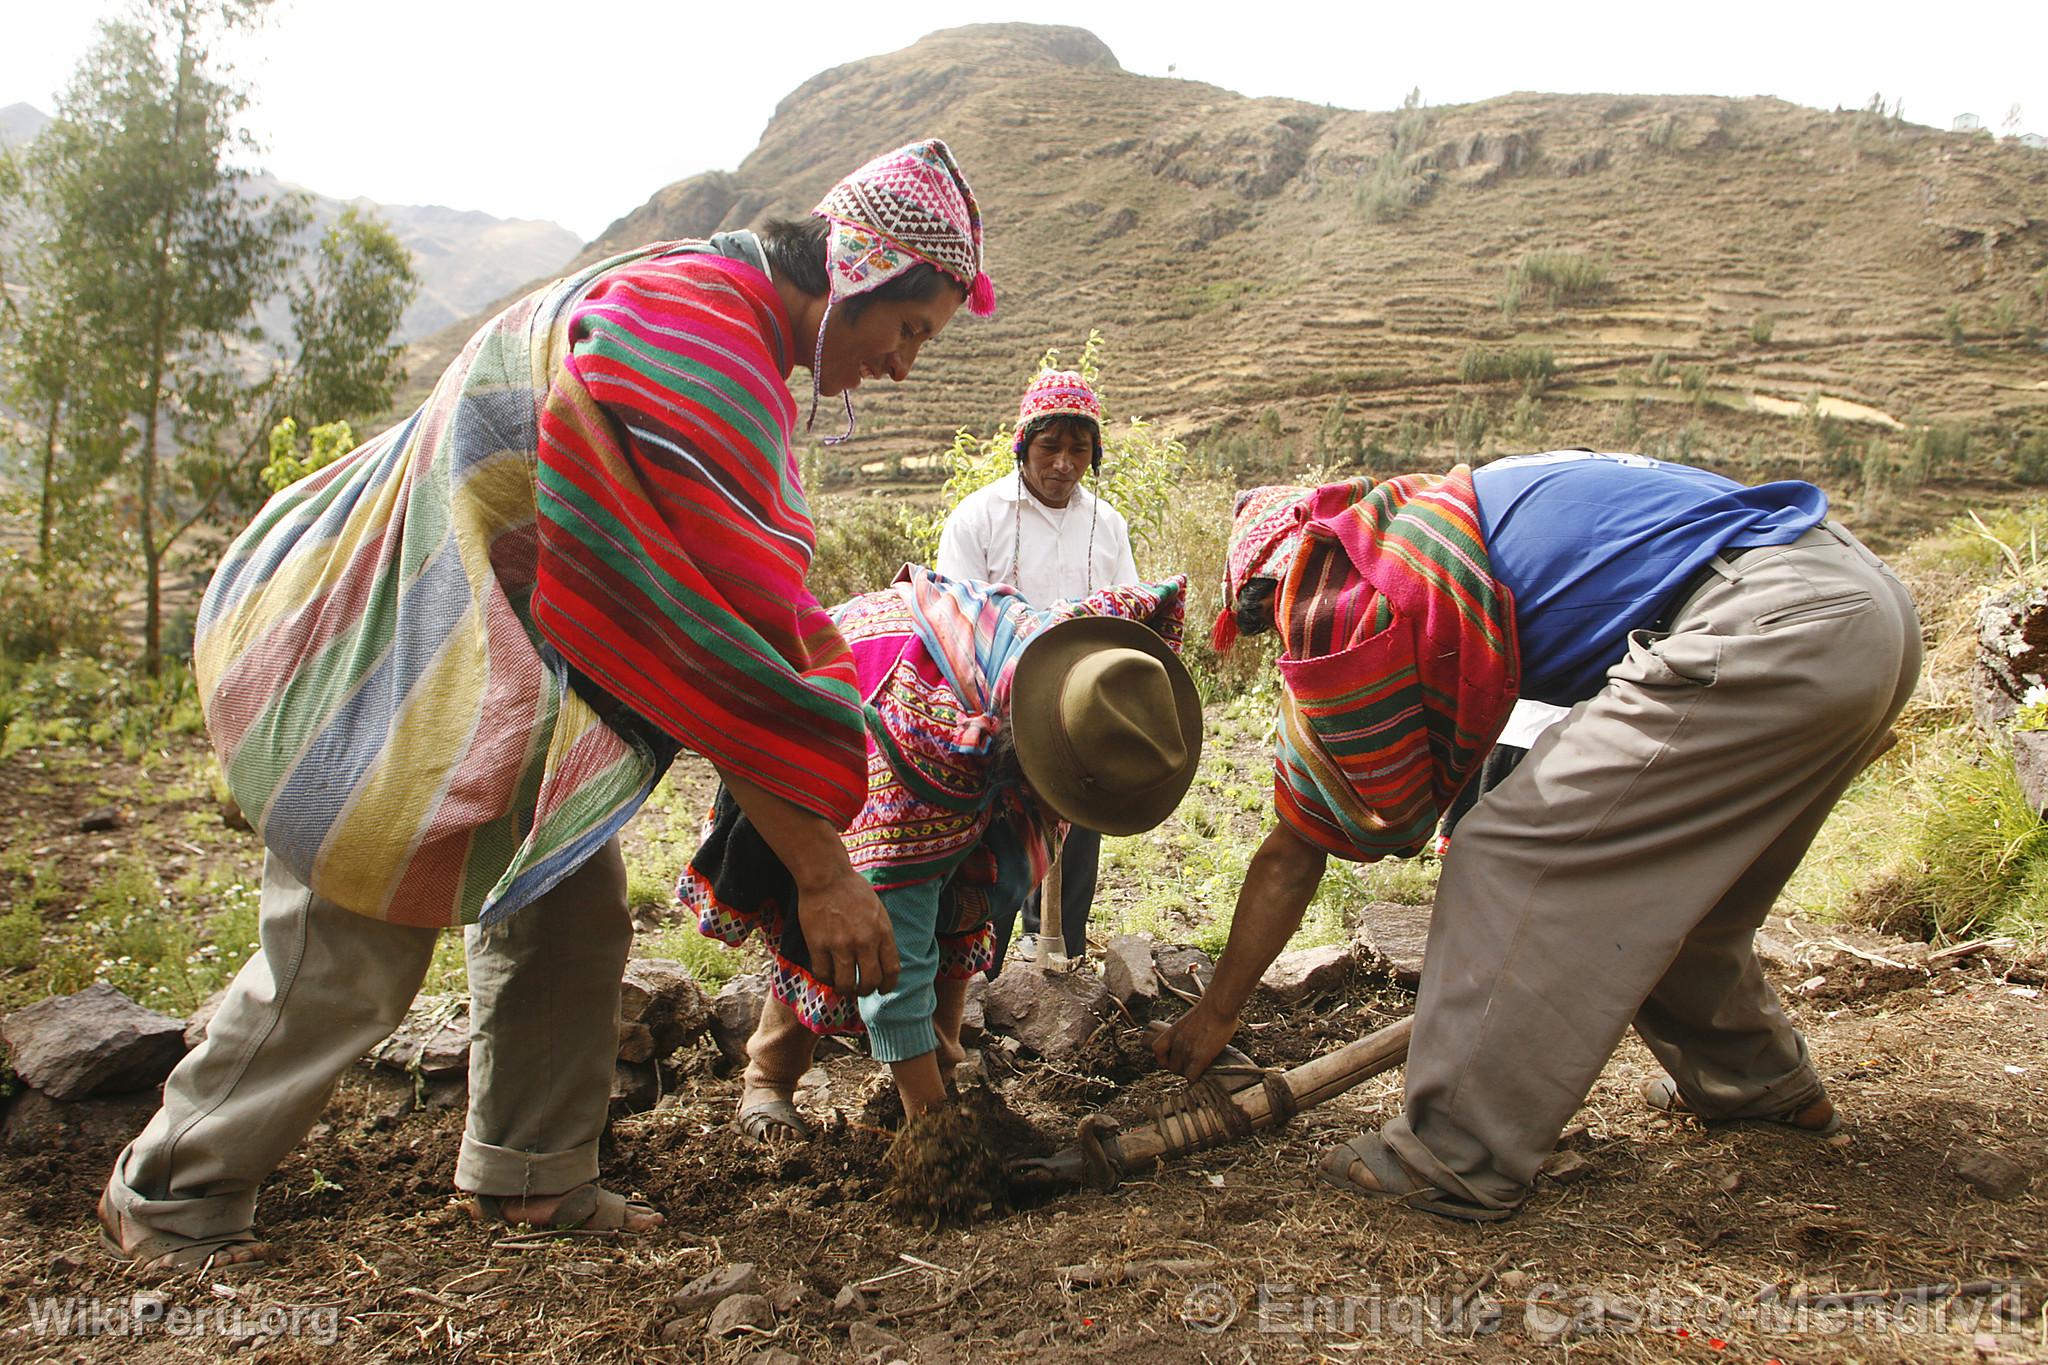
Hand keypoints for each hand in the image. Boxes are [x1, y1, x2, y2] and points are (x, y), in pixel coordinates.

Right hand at [794, 866, 900, 997]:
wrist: (826, 876)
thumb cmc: (852, 890)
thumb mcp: (878, 910)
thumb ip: (881, 935)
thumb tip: (882, 960)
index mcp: (882, 932)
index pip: (891, 970)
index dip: (887, 985)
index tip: (882, 989)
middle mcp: (864, 941)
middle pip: (870, 982)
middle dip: (866, 991)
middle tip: (860, 989)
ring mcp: (841, 944)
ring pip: (846, 984)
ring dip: (845, 990)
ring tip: (842, 986)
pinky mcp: (819, 944)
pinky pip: (823, 974)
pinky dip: (826, 979)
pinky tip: (827, 974)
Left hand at [1151, 1002, 1241, 1080]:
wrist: (1219, 1005)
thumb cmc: (1212, 1008)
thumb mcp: (1191, 1020)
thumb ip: (1189, 1032)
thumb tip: (1197, 1039)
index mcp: (1172, 1032)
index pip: (1157, 1050)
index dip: (1165, 1058)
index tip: (1175, 1059)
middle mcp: (1177, 1042)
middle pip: (1172, 1066)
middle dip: (1181, 1068)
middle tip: (1193, 1066)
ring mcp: (1187, 1050)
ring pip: (1182, 1073)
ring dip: (1190, 1074)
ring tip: (1200, 1071)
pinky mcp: (1200, 1057)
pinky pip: (1192, 1077)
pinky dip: (1195, 1080)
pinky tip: (1202, 1078)